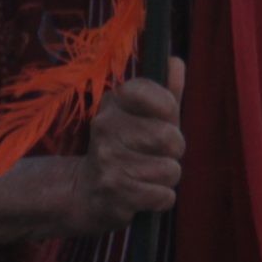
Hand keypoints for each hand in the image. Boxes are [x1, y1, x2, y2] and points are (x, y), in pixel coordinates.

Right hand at [77, 57, 185, 229]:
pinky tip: (143, 194)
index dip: (169, 111)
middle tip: (156, 155)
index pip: (154, 95)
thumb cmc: (124, 149)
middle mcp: (105, 126)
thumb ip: (164, 93)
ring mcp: (108, 159)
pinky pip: (164, 196)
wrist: (85, 191)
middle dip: (174, 151)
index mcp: (114, 102)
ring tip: (146, 176)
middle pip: (169, 137)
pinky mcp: (115, 192)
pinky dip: (161, 200)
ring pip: (170, 170)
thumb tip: (176, 61)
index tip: (162, 120)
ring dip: (167, 178)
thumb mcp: (142, 118)